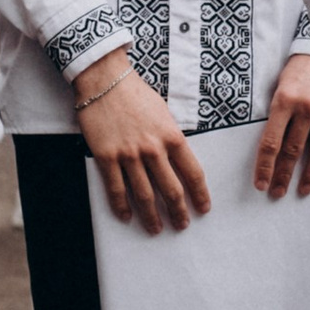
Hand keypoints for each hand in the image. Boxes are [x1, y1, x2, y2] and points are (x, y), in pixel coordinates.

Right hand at [75, 52, 210, 235]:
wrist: (105, 80)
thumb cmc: (136, 94)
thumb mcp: (164, 113)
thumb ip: (172, 138)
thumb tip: (178, 160)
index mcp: (173, 136)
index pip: (193, 173)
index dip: (200, 194)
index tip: (204, 208)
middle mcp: (153, 149)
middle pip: (171, 190)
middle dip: (179, 212)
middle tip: (183, 225)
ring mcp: (129, 155)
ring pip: (145, 194)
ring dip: (152, 216)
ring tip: (157, 229)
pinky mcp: (106, 156)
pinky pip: (116, 188)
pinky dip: (121, 206)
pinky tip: (127, 217)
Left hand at [253, 49, 309, 199]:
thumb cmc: (293, 70)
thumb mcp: (277, 87)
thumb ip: (275, 115)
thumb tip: (267, 147)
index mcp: (284, 100)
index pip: (271, 141)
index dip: (265, 165)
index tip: (260, 183)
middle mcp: (306, 107)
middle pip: (293, 149)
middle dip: (283, 174)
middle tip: (276, 193)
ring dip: (308, 173)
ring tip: (302, 190)